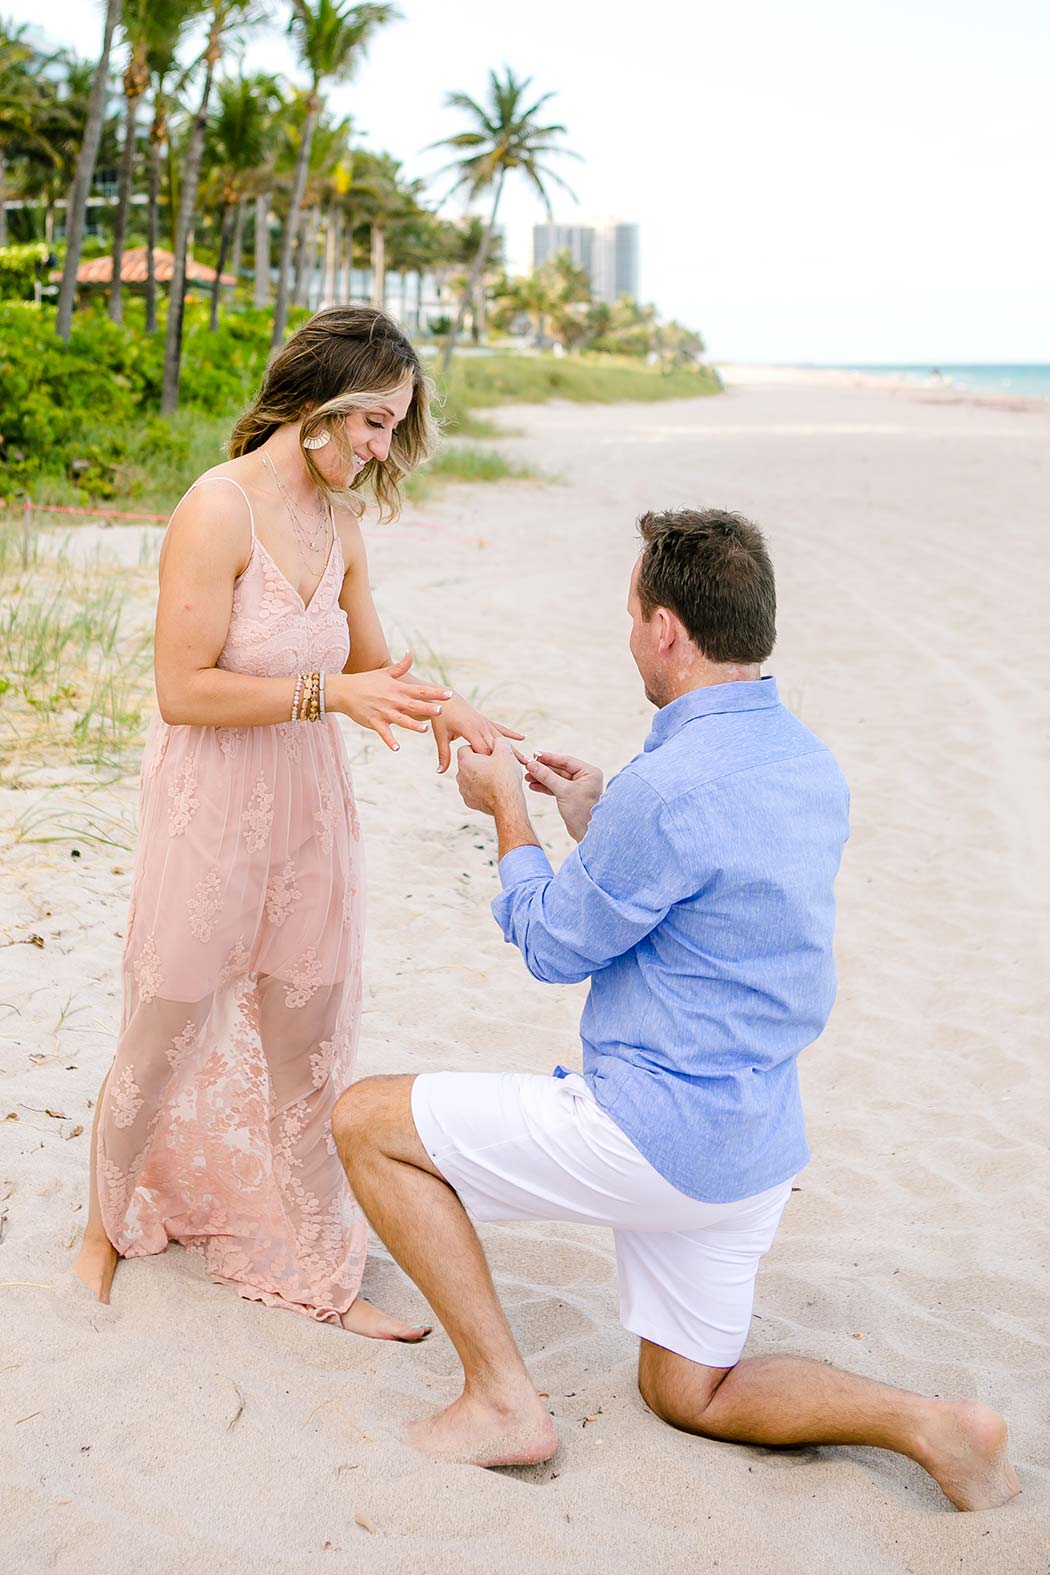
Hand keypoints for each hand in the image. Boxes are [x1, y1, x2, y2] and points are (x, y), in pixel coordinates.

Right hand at [329, 653, 451, 752]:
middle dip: (427, 708)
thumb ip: (400, 666)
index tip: (449, 694)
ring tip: (424, 729)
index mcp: (397, 688)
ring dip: (412, 725)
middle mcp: (392, 700)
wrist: (343, 691)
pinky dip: (389, 740)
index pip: (420, 691)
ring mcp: (383, 712)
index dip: (435, 692)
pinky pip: (383, 733)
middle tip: (441, 710)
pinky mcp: (374, 722)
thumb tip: (410, 653)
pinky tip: (397, 748)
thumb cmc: (365, 681)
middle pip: (413, 705)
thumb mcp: (384, 672)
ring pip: (401, 720)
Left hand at [432, 693, 525, 773]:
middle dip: (508, 760)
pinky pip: (500, 728)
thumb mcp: (441, 736)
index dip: (491, 763)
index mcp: (471, 730)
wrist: (444, 698)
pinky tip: (523, 737)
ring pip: (502, 739)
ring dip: (513, 750)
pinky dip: (511, 733)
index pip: (483, 750)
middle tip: (522, 773)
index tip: (499, 778)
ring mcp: (485, 723)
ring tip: (526, 760)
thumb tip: (439, 772)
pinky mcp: (485, 720)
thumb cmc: (441, 717)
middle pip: (497, 746)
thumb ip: (444, 755)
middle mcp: (481, 726)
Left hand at [456, 740, 525, 815]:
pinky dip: (481, 788)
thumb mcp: (505, 752)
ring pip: (470, 778)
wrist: (507, 803)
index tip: (489, 752)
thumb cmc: (505, 777)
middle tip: (494, 764)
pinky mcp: (469, 801)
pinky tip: (493, 788)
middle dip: (478, 762)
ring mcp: (464, 790)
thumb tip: (497, 740)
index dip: (478, 748)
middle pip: (467, 764)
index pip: (465, 748)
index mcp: (466, 761)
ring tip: (495, 776)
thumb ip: (499, 741)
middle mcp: (460, 775)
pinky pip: (474, 791)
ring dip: (479, 776)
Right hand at [519, 750, 602, 841]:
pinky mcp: (571, 797)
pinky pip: (556, 788)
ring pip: (556, 779)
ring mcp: (578, 787)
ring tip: (527, 778)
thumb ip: (547, 776)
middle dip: (543, 769)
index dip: (549, 758)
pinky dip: (545, 787)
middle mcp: (585, 777)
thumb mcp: (563, 791)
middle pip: (559, 769)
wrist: (587, 834)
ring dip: (541, 778)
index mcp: (589, 772)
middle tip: (527, 767)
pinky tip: (533, 786)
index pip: (566, 761)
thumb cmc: (581, 812)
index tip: (534, 755)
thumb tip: (532, 764)